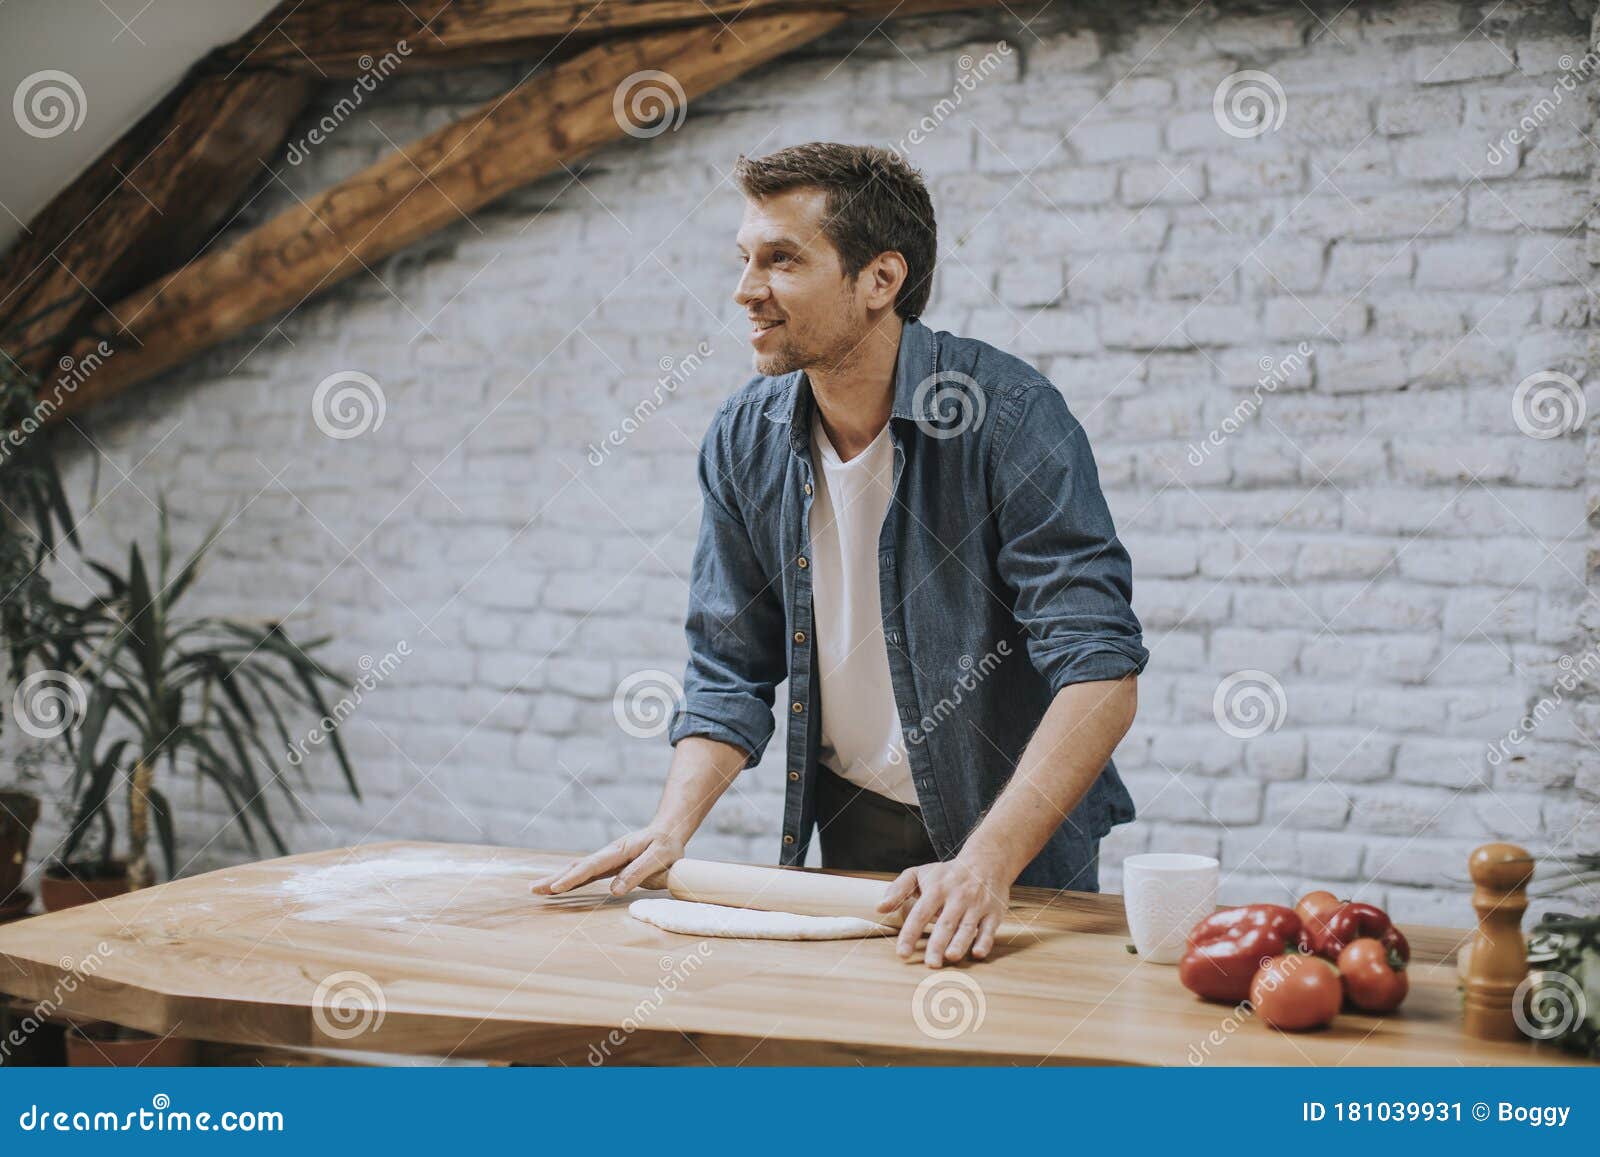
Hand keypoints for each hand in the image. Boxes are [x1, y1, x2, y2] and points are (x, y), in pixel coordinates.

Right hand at [528, 827, 684, 896]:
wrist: (669, 832)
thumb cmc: (666, 846)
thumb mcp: (658, 858)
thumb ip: (637, 872)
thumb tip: (614, 890)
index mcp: (618, 851)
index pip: (591, 866)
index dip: (573, 878)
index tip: (556, 887)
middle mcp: (608, 854)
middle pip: (577, 867)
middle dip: (555, 879)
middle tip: (533, 890)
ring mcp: (606, 860)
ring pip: (578, 870)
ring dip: (558, 879)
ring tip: (536, 889)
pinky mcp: (608, 866)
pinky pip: (586, 874)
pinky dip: (570, 881)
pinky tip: (558, 887)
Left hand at [876, 855, 1010, 967]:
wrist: (987, 860)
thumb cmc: (947, 873)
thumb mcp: (919, 874)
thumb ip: (898, 889)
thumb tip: (879, 908)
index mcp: (937, 888)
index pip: (920, 913)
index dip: (910, 934)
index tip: (902, 954)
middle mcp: (957, 897)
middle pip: (946, 923)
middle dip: (938, 943)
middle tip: (930, 963)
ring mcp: (977, 905)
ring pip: (967, 927)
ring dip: (960, 943)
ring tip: (950, 957)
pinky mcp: (994, 913)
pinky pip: (989, 929)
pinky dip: (985, 941)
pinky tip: (978, 953)